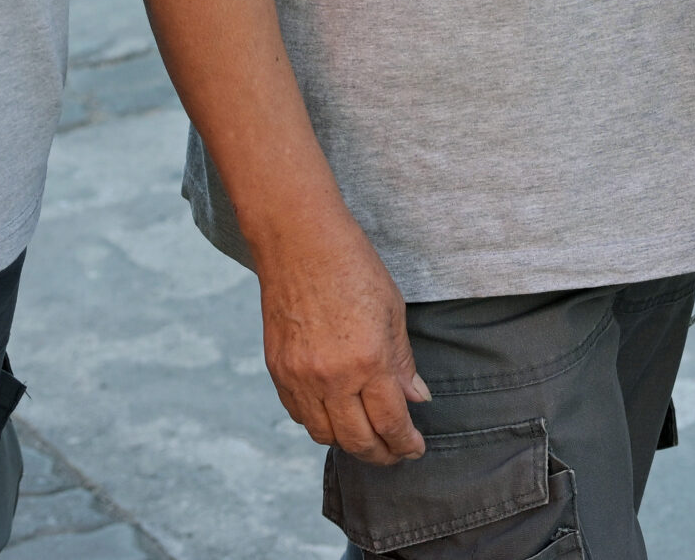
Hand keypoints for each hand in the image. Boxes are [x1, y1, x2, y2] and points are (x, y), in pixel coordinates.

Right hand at [254, 213, 429, 464]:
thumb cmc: (352, 266)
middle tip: (395, 453)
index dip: (405, 443)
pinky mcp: (278, 370)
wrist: (298, 241)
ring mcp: (300, 376)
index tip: (415, 449)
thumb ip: (403, 361)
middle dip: (381, 454)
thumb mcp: (392, 310)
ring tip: (366, 436)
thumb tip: (417, 398)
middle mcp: (332, 377)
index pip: (391, 423)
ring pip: (324, 435)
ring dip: (349, 442)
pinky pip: (299, 415)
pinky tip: (334, 414)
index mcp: (368, 360)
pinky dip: (319, 422)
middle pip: (358, 440)